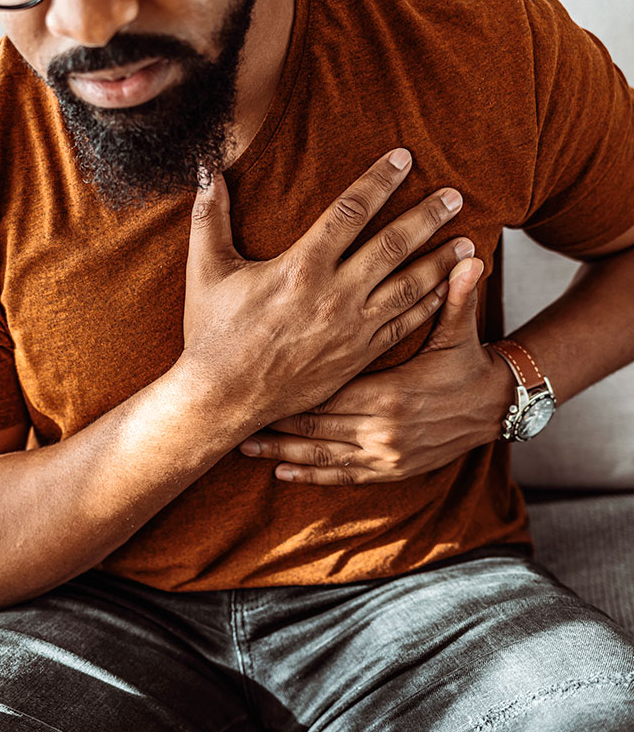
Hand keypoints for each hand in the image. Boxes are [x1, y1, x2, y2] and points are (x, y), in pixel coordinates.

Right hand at [179, 148, 472, 427]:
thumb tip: (206, 168)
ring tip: (468, 242)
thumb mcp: (206, 271)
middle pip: (393, 244)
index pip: (350, 211)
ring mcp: (351, 329)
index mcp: (300, 267)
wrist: (224, 398)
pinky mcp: (357, 356)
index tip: (403, 158)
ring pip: (407, 286)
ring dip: (439, 261)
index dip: (379, 180)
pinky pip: (402, 326)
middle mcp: (334, 295)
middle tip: (455, 195)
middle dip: (427, 216)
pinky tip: (444, 291)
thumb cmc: (212, 334)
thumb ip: (210, 217)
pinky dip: (427, 306)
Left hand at [239, 256, 516, 482]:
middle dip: (275, 420)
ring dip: (282, 451)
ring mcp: (386, 455)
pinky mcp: (391, 471)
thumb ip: (455, 297)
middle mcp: (382, 429)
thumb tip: (469, 256)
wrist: (497, 409)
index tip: (255, 380)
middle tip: (234, 413)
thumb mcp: (460, 332)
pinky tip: (282, 472)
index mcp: (390, 393)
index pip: (327, 389)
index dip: (289, 388)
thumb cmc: (469, 364)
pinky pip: (343, 476)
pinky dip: (312, 474)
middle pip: (315, 423)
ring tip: (245, 447)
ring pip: (321, 454)